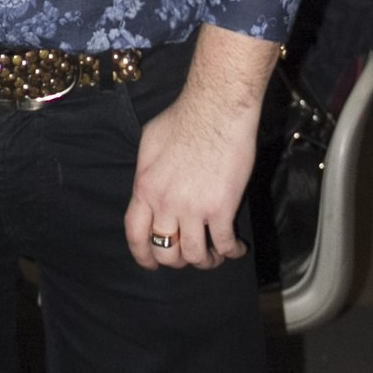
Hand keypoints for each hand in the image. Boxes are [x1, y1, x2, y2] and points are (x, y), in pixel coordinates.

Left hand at [125, 29, 277, 270]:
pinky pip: (224, 244)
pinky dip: (231, 251)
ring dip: (206, 260)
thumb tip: (148, 187)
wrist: (216, 109)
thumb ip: (146, 171)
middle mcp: (165, 202)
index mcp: (144, 187)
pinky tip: (237, 248)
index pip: (135, 233)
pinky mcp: (221, 208)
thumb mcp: (150, 143)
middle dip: (177, 260)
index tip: (151, 263)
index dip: (142, 255)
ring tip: (215, 254)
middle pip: (165, 251)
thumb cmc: (184, 117)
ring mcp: (193, 208)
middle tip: (189, 254)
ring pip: (195, 254)